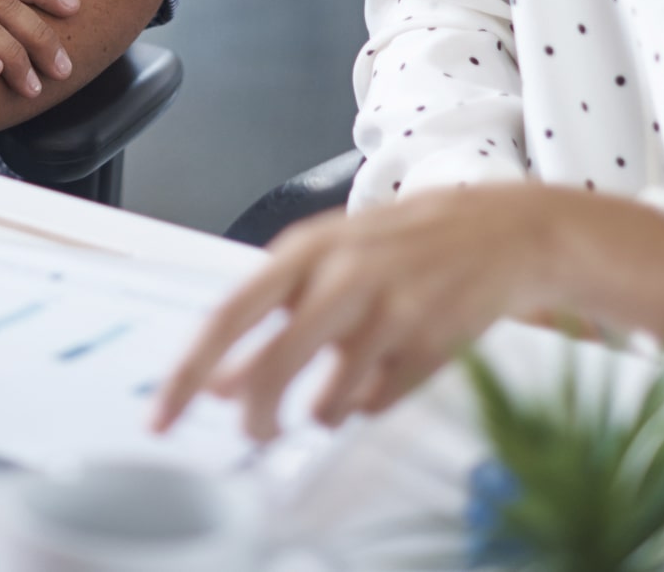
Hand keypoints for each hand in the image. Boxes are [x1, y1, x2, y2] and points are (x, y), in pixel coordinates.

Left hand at [151, 186, 663, 441]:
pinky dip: (369, 404)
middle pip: (272, 367)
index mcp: (304, 250)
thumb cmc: (399, 246)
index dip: (189, 371)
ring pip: (329, 402)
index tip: (163, 415)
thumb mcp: (324, 261)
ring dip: (322, 413)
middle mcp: (343, 276)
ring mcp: (391, 312)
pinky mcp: (432, 346)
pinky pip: (379, 405)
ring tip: (332, 396)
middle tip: (253, 434)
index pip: (228, 315)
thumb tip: (214, 382)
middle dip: (255, 415)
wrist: (500, 230)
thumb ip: (268, 313)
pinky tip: (382, 376)